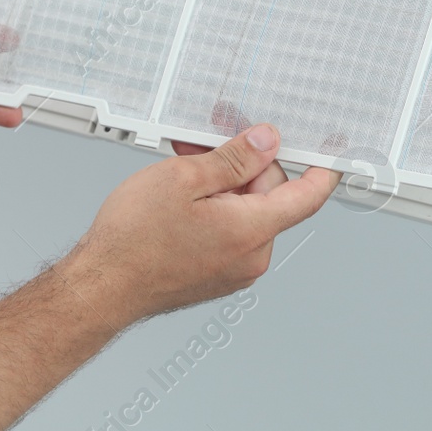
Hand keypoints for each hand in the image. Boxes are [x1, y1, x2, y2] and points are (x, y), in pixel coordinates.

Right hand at [63, 124, 340, 324]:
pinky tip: (181, 197)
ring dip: (221, 185)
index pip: (308, 196)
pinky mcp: (217, 275)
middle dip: (242, 166)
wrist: (101, 287)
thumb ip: (234, 159)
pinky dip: (213, 208)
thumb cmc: (133, 240)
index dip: (322, 168)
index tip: (331, 151)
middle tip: (205, 145)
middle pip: (270, 195)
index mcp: (252, 231)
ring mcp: (234, 270)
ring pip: (245, 211)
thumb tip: (267, 143)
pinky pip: (229, 230)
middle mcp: (252, 256)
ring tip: (182, 170)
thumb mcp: (184, 178)